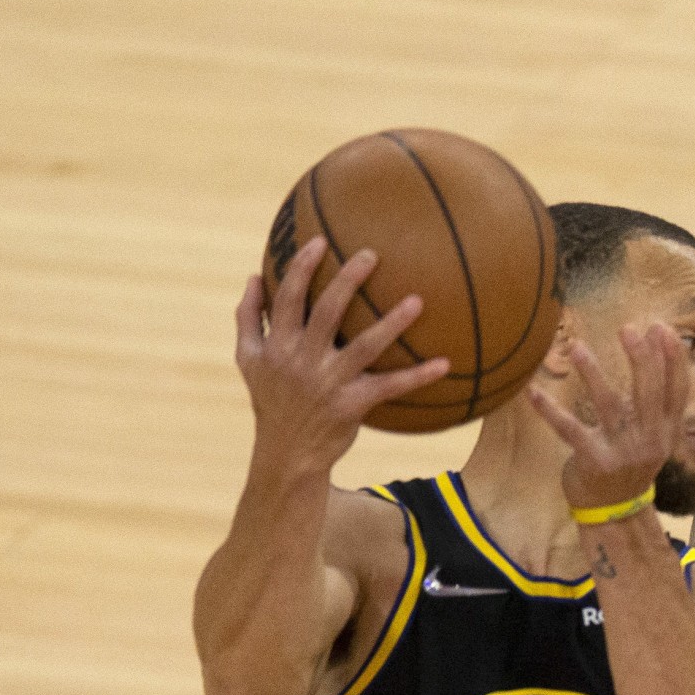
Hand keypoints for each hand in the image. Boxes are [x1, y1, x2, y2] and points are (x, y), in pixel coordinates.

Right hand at [234, 236, 449, 470]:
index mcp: (278, 344)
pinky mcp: (351, 406)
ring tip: (417, 300)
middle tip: (372, 254)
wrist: (286, 453)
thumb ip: (248, 318)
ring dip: (392, 323)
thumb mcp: (248, 360)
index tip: (321, 241)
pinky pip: (390, 387)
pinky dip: (418, 376)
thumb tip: (253, 276)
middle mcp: (301, 360)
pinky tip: (445, 363)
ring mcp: (328, 383)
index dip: (302, 267)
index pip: (288, 297)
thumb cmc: (272, 400)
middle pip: (328, 311)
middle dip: (348, 279)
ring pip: (364, 346)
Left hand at [527, 324, 691, 514]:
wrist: (614, 510)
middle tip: (629, 329)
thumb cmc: (630, 460)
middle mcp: (649, 440)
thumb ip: (655, 400)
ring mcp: (622, 451)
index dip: (672, 359)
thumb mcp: (653, 434)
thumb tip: (655, 348)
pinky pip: (569, 430)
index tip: (662, 329)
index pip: (676, 390)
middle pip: (648, 393)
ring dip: (592, 374)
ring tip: (577, 346)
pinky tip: (533, 391)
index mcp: (666, 430)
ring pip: (608, 406)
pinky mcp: (593, 461)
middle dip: (641, 359)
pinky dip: (550, 410)